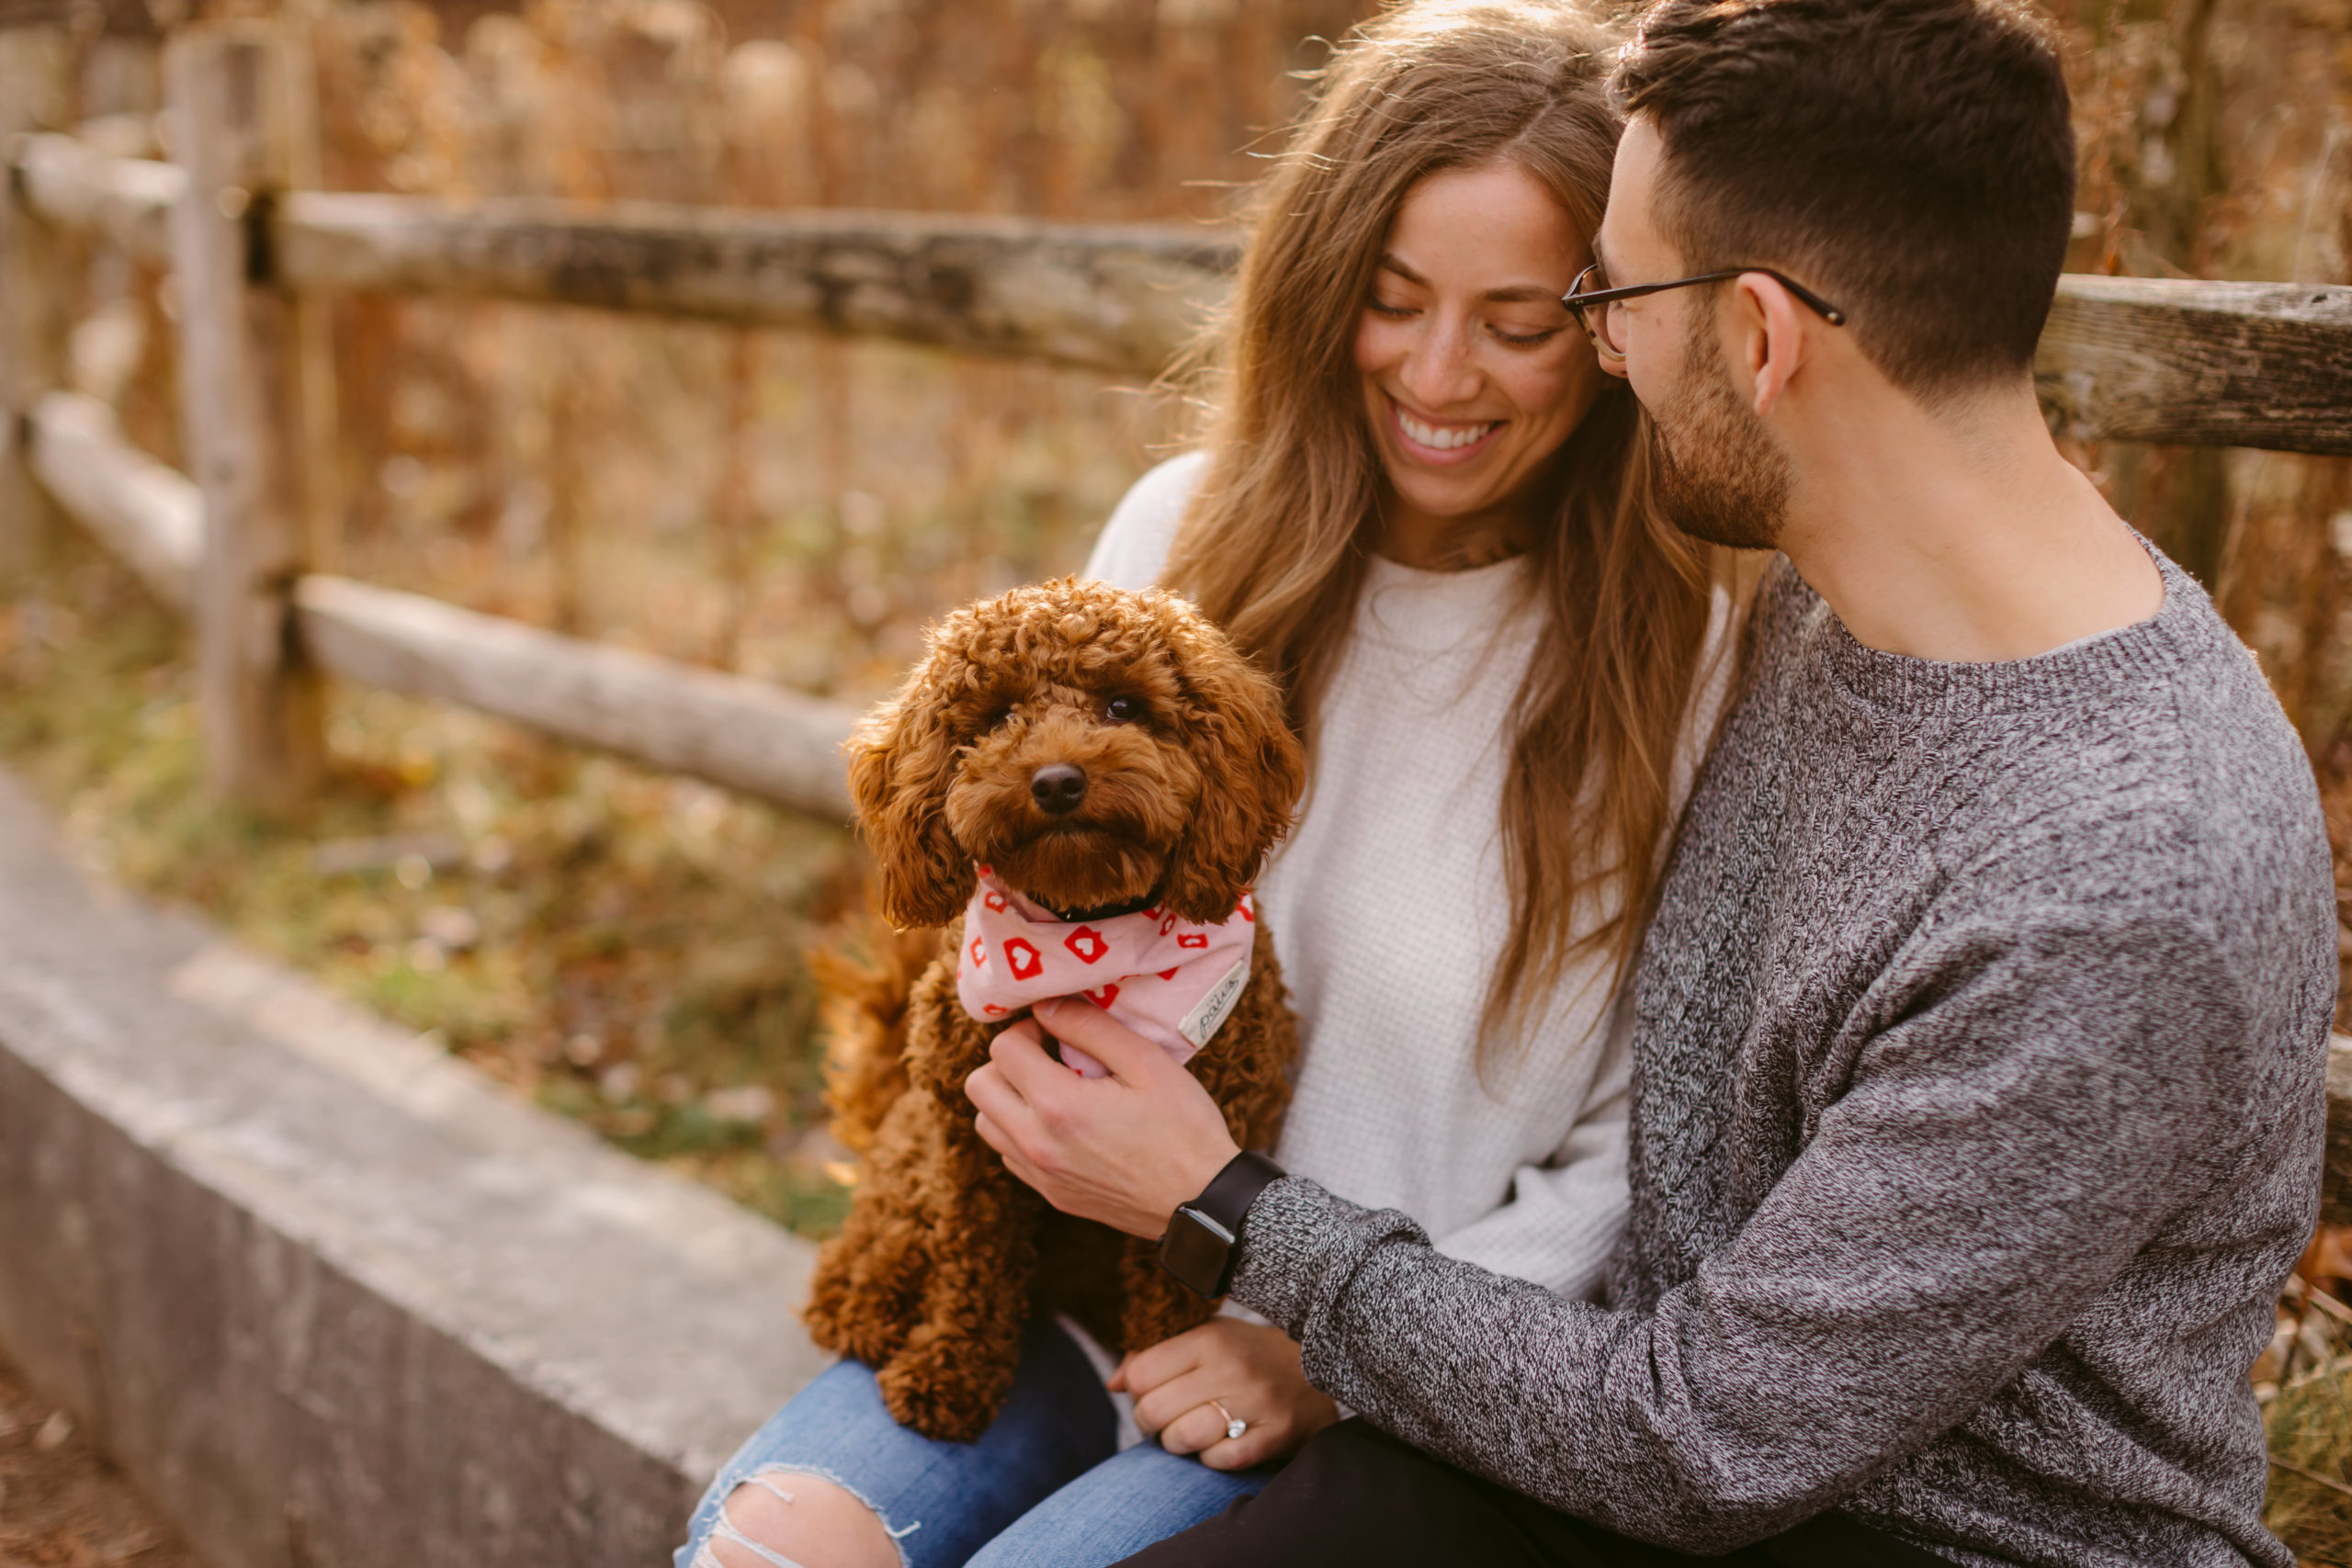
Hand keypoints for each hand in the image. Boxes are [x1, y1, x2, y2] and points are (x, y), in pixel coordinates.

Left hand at [966, 996, 1240, 1237]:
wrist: (1203, 1200)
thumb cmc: (1183, 1126)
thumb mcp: (1147, 1062)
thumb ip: (1090, 1027)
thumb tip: (1045, 1006)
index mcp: (1059, 1105)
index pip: (1003, 1050)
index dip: (1028, 1029)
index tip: (1056, 1031)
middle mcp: (1037, 1143)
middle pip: (980, 1086)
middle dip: (1007, 1062)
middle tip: (1048, 1056)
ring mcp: (1041, 1175)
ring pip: (986, 1123)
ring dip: (1008, 1098)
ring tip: (1051, 1090)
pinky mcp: (1051, 1195)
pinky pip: (1009, 1154)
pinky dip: (1021, 1131)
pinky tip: (1062, 1124)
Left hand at [1111, 1318, 1338, 1470]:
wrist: (1320, 1368)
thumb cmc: (1248, 1355)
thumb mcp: (1206, 1337)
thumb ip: (1154, 1354)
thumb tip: (1113, 1383)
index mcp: (1210, 1338)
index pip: (1140, 1374)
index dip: (1137, 1390)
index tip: (1154, 1391)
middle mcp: (1231, 1368)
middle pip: (1153, 1411)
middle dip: (1153, 1421)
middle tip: (1171, 1416)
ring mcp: (1256, 1403)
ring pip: (1181, 1439)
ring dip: (1180, 1442)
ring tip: (1195, 1430)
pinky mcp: (1275, 1434)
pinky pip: (1219, 1460)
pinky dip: (1214, 1458)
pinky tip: (1224, 1441)